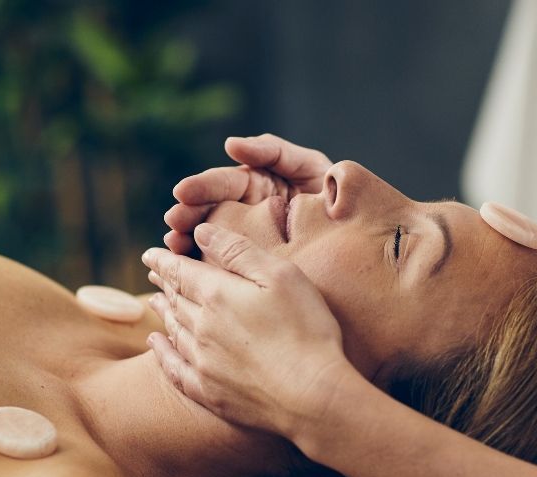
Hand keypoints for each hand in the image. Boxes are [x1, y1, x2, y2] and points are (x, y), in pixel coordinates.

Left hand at [143, 222, 353, 438]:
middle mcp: (201, 328)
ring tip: (155, 303)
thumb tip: (200, 233)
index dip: (163, 261)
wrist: (312, 397)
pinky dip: (161, 353)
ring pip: (174, 331)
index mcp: (217, 295)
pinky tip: (155, 345)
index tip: (150, 254)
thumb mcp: (281, 276)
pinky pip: (174, 369)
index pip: (180, 272)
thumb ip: (238, 251)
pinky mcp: (210, 393)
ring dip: (164, 314)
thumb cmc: (306, 331)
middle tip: (155, 275)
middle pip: (176, 300)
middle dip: (165, 284)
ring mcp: (203, 363)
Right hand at [163, 134, 331, 255]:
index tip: (181, 193)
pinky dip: (209, 267)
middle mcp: (248, 212)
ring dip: (190, 241)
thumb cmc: (338, 198)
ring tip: (175, 246)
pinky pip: (229, 265)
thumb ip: (275, 151)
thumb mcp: (311, 167)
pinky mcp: (256, 266)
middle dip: (188, 216)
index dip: (201, 187)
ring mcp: (250, 240)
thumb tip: (230, 145)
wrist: (364, 242)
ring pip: (213, 239)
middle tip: (173, 224)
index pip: (223, 184)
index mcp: (257, 185)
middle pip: (210, 211)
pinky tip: (193, 271)